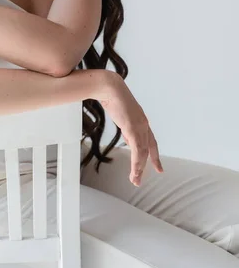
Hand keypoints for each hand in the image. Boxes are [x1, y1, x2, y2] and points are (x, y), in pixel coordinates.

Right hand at [96, 71, 163, 186]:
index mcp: (141, 120)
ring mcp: (140, 126)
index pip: (150, 140)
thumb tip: (128, 136)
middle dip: (148, 164)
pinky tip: (135, 171)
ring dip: (139, 168)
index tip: (157, 167)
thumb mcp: (120, 114)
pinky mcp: (133, 128)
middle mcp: (143, 124)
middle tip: (141, 179)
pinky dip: (137, 162)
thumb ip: (126, 125)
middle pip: (149, 148)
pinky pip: (138, 150)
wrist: (110, 87)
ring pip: (143, 152)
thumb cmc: (112, 96)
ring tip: (134, 180)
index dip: (154, 155)